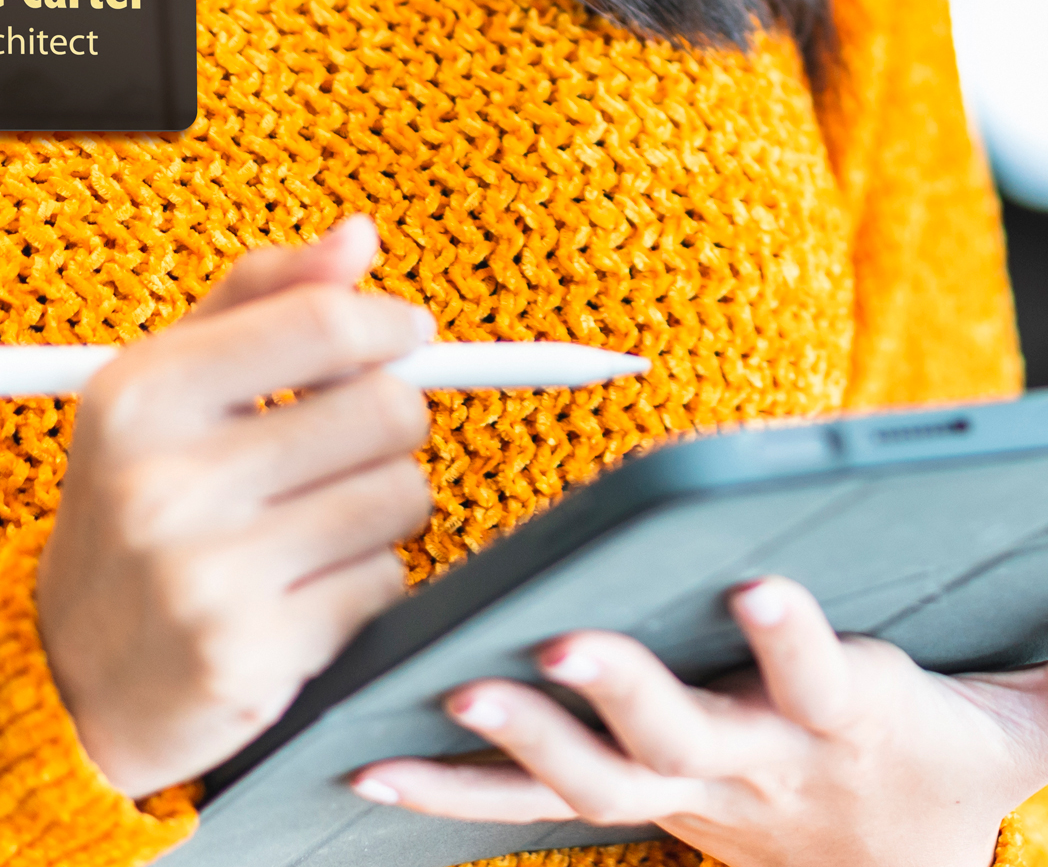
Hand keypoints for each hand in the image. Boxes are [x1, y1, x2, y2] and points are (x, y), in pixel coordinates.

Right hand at [35, 215, 435, 796]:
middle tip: (351, 441)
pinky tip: (309, 585)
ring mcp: (208, 574)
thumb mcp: (167, 382)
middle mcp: (165, 480)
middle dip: (388, 420)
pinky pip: (385, 583)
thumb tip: (359, 237)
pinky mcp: (255, 656)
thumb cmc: (136, 501)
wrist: (75, 672)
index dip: (386, 322)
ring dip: (383, 504)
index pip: (318, 324)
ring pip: (398, 497)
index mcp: (139, 394)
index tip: (405, 332)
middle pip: (381, 409)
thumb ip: (262, 297)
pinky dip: (368, 580)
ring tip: (321, 516)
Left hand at [353, 575, 1047, 866]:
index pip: (821, 675)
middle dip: (626, 688)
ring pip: (593, 778)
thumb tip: (993, 524)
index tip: (759, 586)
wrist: (895, 859)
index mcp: (838, 715)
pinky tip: (370, 760)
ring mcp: (675, 792)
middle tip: (567, 640)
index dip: (793, 636)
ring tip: (452, 687)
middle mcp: (749, 759)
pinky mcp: (617, 802)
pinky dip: (446, 786)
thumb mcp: (958, 686)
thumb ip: (954, 622)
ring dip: (520, 734)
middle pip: (685, 731)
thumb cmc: (912, 737)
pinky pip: (523, 802)